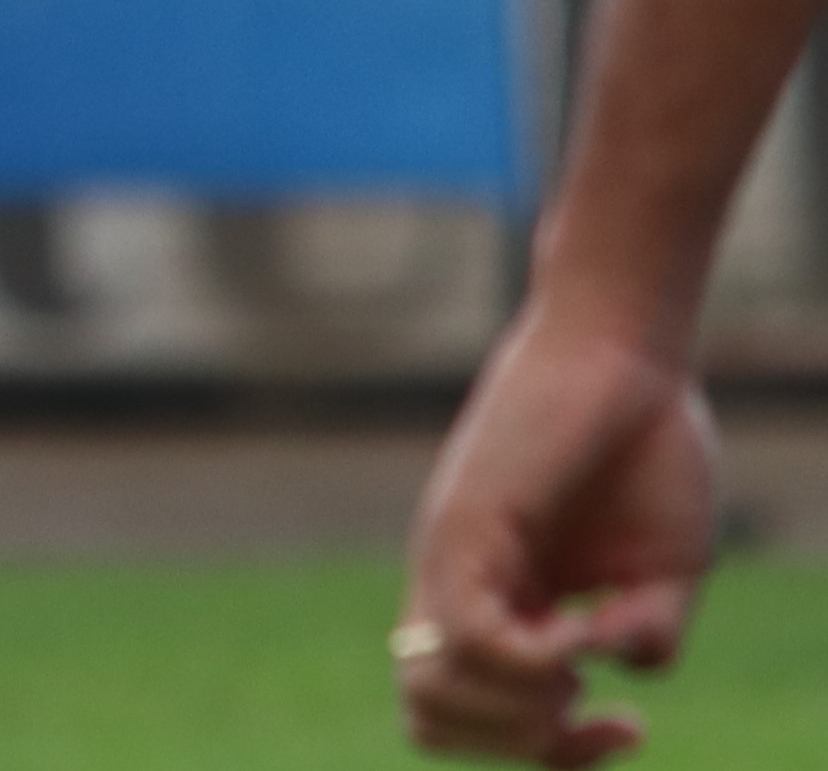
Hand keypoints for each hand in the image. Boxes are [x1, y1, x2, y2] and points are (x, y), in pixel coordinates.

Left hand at [400, 301, 718, 763]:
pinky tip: (588, 626)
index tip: (628, 725)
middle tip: (597, 711)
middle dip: (524, 744)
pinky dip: (541, 660)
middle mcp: (461, 586)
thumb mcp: (660, 572)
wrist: (630, 358)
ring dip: (520, 713)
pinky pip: (473, 635)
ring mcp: (452, 558)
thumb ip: (636, 637)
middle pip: (431, 719)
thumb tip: (608, 680)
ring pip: (430, 689)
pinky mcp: (463, 527)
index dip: (551, 751)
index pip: (474, 716)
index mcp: (504, 604)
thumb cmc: (647, 450)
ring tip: (580, 666)